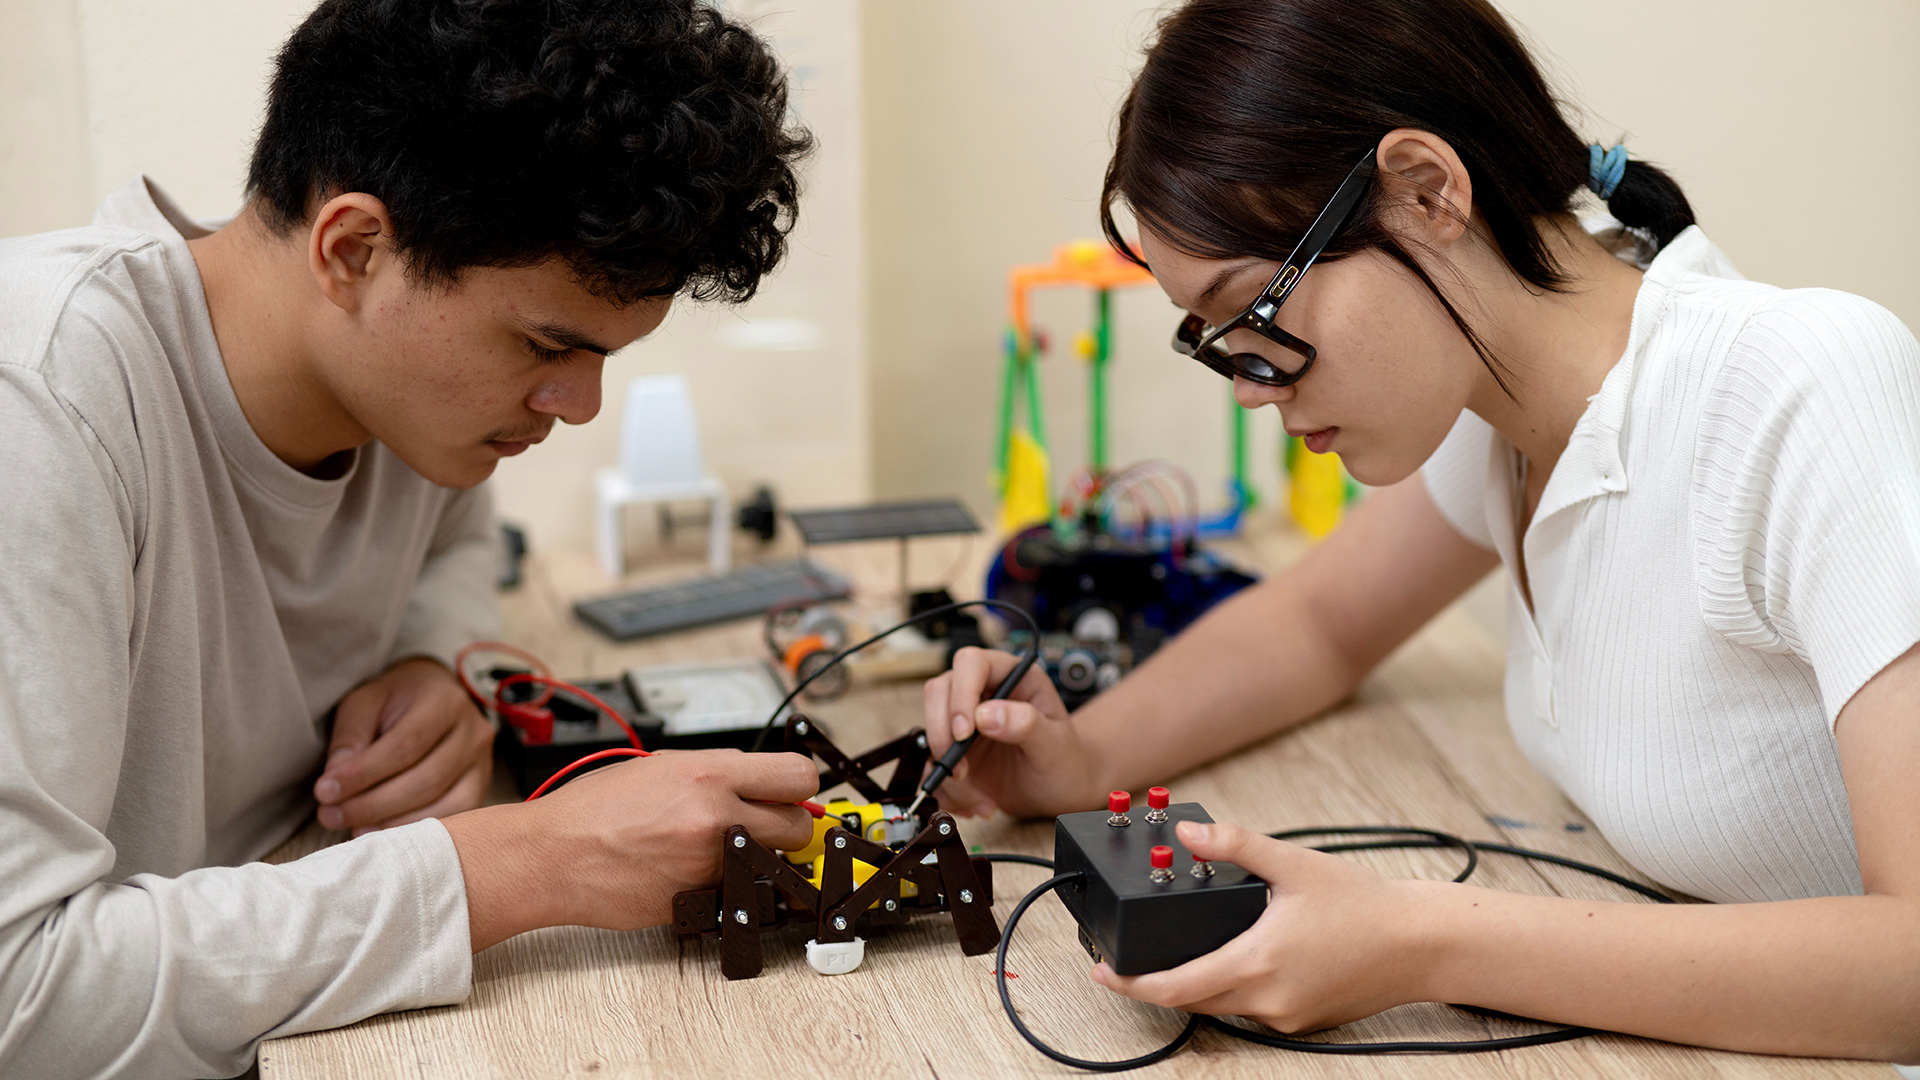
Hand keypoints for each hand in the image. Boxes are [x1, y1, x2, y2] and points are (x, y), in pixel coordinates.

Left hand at [314, 657, 493, 834]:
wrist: (435, 698)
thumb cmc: (395, 700)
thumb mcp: (365, 701)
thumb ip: (350, 735)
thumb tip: (335, 781)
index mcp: (446, 701)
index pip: (406, 744)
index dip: (364, 773)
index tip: (324, 792)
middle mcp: (474, 732)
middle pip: (425, 780)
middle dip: (372, 804)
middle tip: (330, 816)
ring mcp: (483, 764)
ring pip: (442, 805)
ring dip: (392, 823)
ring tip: (352, 828)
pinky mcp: (480, 788)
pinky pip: (455, 819)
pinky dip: (416, 830)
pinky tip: (384, 834)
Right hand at [445, 749, 818, 948]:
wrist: (553, 856)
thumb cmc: (596, 808)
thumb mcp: (662, 766)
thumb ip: (717, 773)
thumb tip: (759, 781)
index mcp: (709, 774)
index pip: (798, 776)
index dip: (799, 786)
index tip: (790, 791)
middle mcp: (715, 817)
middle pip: (799, 826)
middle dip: (786, 826)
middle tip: (763, 824)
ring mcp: (708, 864)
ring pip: (768, 863)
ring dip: (754, 857)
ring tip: (713, 847)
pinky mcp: (697, 900)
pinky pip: (733, 890)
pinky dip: (721, 883)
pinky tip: (687, 871)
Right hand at [921, 646, 1098, 817]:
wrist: (1059, 791)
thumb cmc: (1064, 761)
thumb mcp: (1055, 744)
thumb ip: (1027, 724)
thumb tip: (986, 715)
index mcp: (1012, 677)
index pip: (972, 663)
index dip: (962, 694)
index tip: (965, 732)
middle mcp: (983, 693)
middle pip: (938, 691)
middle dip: (943, 735)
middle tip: (962, 770)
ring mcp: (964, 721)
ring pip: (930, 731)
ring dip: (947, 771)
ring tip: (980, 798)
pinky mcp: (954, 751)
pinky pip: (930, 765)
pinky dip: (947, 791)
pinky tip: (976, 803)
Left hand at [1094, 820, 1434, 1032]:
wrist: (1420, 942)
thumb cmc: (1364, 904)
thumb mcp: (1293, 864)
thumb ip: (1236, 844)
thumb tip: (1190, 832)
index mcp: (1257, 962)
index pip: (1176, 986)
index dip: (1132, 983)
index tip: (1103, 972)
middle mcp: (1268, 999)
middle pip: (1192, 999)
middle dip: (1157, 982)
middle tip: (1129, 960)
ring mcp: (1286, 1016)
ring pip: (1223, 1005)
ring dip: (1198, 983)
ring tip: (1185, 948)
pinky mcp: (1302, 1022)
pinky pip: (1253, 1008)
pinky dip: (1236, 986)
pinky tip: (1241, 957)